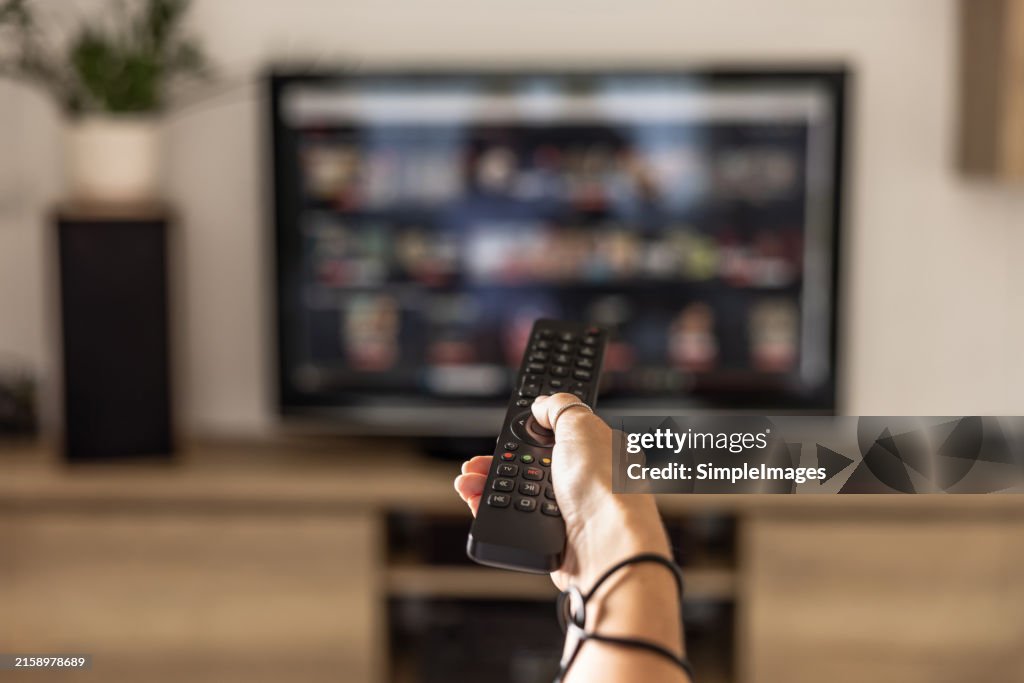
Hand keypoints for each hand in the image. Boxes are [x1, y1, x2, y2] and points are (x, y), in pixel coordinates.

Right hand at [454, 392, 669, 590]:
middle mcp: (578, 481)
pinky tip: (477, 500)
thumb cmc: (606, 488)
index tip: (505, 433)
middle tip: (478, 461)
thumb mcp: (582, 426)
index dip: (525, 433)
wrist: (605, 545)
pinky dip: (489, 510)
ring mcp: (562, 510)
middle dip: (497, 461)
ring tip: (468, 481)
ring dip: (486, 485)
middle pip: (526, 465)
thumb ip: (560, 408)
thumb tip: (542, 404)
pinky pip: (510, 520)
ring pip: (513, 493)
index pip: (551, 437)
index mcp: (591, 451)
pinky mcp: (546, 536)